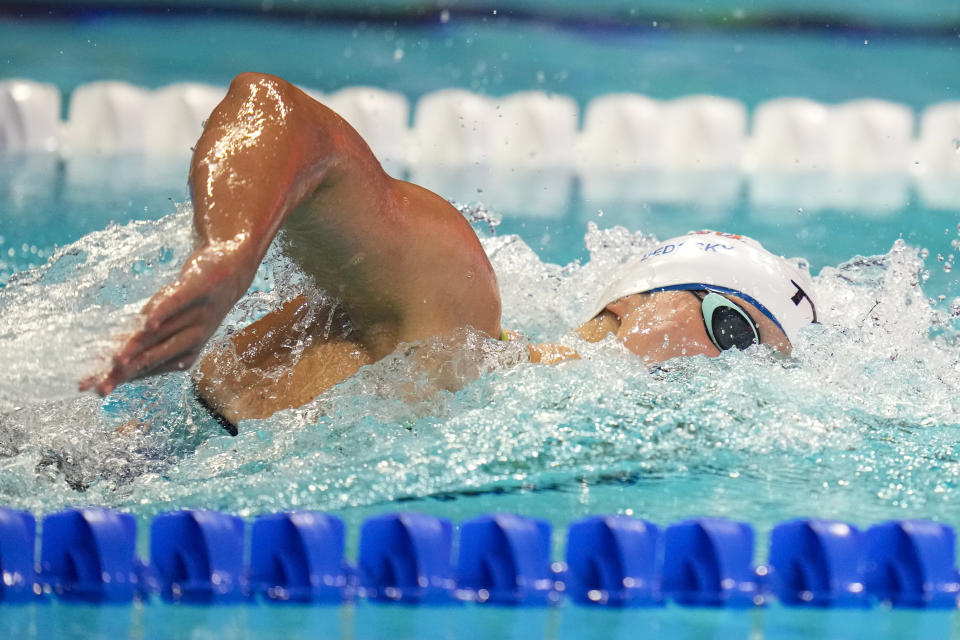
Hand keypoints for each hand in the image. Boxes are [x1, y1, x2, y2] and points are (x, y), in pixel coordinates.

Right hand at [81, 245, 255, 395]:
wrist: (234, 269)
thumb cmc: (194, 303)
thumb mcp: (169, 324)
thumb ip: (144, 340)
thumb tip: (110, 360)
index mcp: (186, 352)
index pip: (147, 368)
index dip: (120, 378)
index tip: (93, 391)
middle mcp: (193, 339)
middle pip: (151, 358)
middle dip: (125, 374)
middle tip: (99, 389)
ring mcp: (197, 315)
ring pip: (161, 334)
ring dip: (138, 349)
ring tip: (115, 363)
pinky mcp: (198, 289)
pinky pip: (177, 304)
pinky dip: (161, 313)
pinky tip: (147, 325)